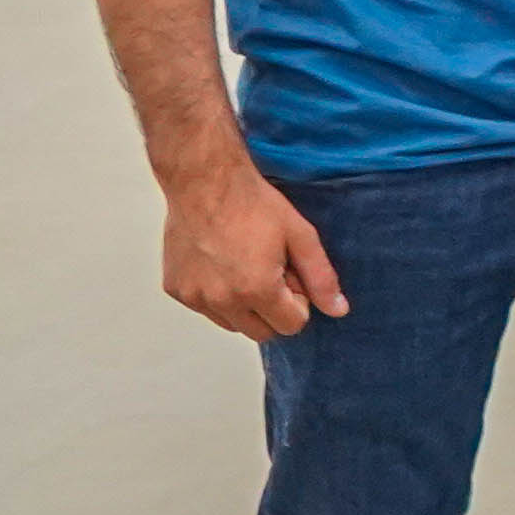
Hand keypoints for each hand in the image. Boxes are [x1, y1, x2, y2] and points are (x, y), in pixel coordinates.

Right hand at [160, 158, 349, 341]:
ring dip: (244, 306)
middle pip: (261, 332)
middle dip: (273, 310)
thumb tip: (339, 311)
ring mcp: (195, 297)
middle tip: (270, 271)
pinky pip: (205, 309)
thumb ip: (321, 278)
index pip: (291, 326)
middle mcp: (222, 301)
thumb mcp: (300, 236)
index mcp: (256, 290)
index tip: (290, 274)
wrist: (204, 181)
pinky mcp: (175, 289)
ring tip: (245, 266)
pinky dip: (217, 296)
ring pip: (231, 324)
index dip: (298, 302)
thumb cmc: (253, 204)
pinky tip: (220, 263)